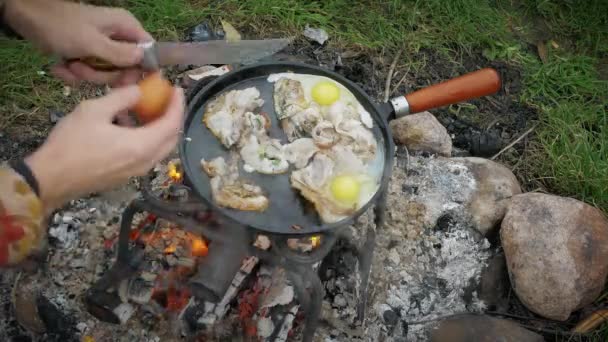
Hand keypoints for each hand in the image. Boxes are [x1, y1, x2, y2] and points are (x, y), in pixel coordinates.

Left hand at [4, 0, 151, 84]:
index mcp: (125, 27)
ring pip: (107, 73)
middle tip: (83, 69)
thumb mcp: (91, 42)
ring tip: (69, 65)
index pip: (149, 51)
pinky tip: (62, 66)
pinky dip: (75, 73)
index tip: (125, 82)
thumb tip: (145, 61)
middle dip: (103, 74)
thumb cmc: (60, 26)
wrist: (26, 18)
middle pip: (127, 68)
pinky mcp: (88, 56)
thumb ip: (119, 54)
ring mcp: (102, 47)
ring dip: (86, 74)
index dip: (141, 69)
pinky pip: (91, 73)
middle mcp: (118, 37)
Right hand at [24, 86, 184, 209]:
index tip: (177, 89)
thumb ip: (122, 98)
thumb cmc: (71, 143)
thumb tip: (139, 91)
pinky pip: (146, 155)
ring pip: (159, 148)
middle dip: (172, 117)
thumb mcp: (95, 110)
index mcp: (142, 146)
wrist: (51, 178)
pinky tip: (128, 125)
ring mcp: (137, 172)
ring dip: (159, 128)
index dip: (178, 105)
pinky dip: (147, 138)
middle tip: (167, 99)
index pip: (172, 124)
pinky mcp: (126, 176)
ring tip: (148, 109)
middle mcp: (146, 162)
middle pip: (171, 138)